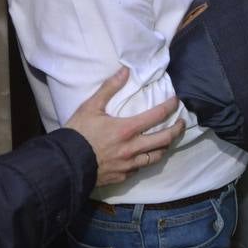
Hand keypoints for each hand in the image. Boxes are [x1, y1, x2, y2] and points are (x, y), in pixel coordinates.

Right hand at [65, 68, 185, 186]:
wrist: (65, 164)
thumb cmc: (78, 133)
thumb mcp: (90, 107)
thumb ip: (109, 88)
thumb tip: (125, 70)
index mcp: (127, 129)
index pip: (157, 116)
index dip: (170, 107)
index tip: (176, 101)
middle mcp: (133, 148)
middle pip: (164, 140)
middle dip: (176, 130)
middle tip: (181, 124)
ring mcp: (129, 165)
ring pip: (155, 157)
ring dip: (164, 148)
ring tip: (167, 141)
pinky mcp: (122, 176)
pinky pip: (139, 169)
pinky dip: (144, 161)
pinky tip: (144, 156)